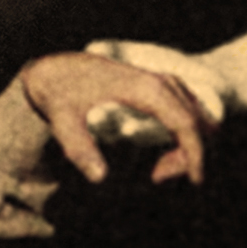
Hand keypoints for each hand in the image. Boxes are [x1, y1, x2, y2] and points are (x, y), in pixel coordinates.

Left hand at [19, 50, 210, 184]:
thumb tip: (100, 178)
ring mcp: (160, 80)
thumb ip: (78, 147)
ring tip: (158, 170)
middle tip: (157, 177)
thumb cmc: (56, 90)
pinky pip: (185, 110)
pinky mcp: (156, 84)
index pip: (185, 124)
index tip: (195, 181)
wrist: (51, 66)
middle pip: (194, 120)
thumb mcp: (60, 118)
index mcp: (145, 89)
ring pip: (194, 114)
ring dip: (187, 145)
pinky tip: (165, 152)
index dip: (194, 154)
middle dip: (189, 155)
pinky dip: (183, 134)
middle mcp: (159, 81)